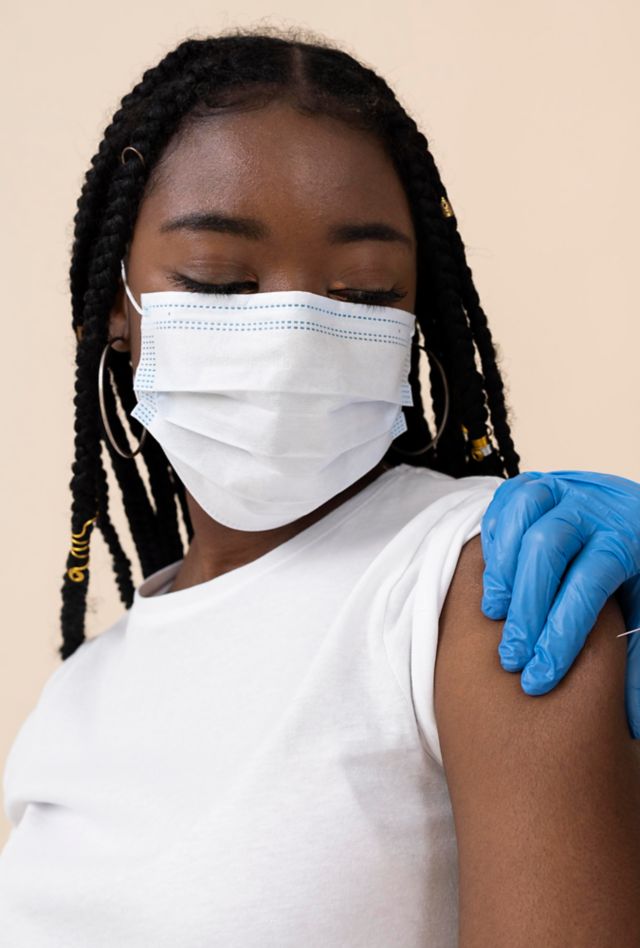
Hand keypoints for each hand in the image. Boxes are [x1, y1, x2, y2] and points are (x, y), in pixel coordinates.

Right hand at [480, 470, 639, 738]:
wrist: (630, 510)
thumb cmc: (635, 571)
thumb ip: (637, 659)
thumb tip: (632, 724)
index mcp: (626, 539)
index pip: (589, 584)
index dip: (561, 633)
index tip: (539, 677)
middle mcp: (591, 508)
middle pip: (547, 547)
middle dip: (524, 607)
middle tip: (509, 658)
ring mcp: (560, 490)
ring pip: (521, 515)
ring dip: (502, 568)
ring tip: (495, 615)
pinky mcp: (533, 484)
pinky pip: (503, 503)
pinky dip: (492, 541)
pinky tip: (491, 581)